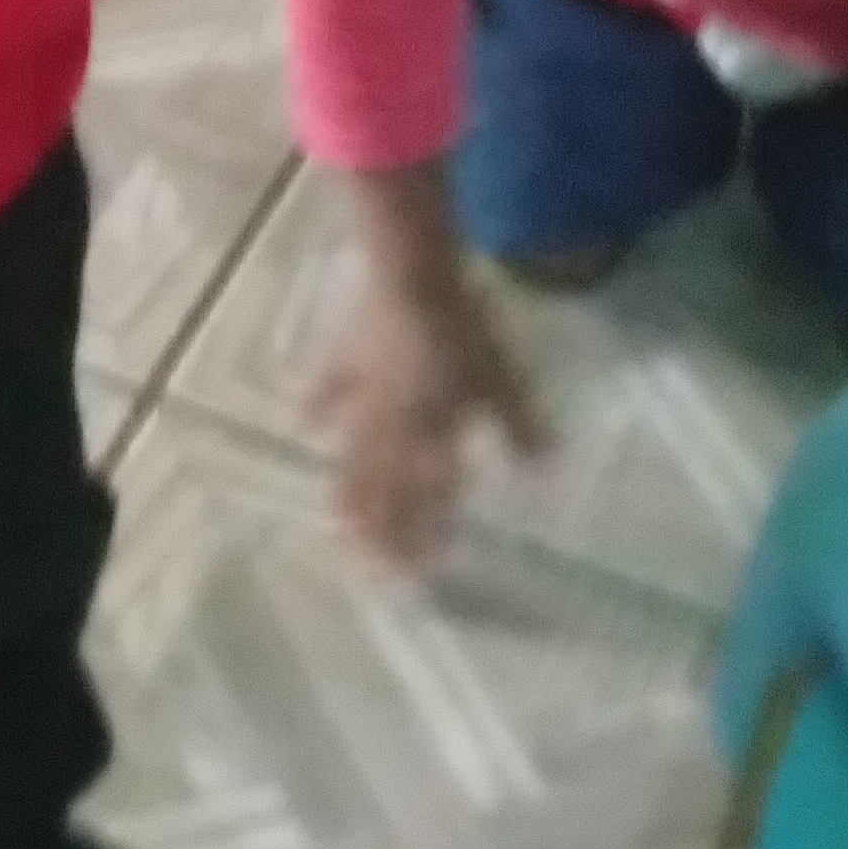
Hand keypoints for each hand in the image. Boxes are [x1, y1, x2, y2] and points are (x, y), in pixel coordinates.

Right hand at [316, 265, 551, 571]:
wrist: (411, 279)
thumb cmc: (463, 331)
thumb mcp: (502, 379)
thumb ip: (518, 427)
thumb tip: (541, 472)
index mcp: (432, 434)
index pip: (429, 497)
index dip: (427, 533)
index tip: (423, 569)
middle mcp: (393, 428)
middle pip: (384, 490)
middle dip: (381, 531)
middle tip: (372, 568)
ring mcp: (364, 398)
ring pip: (353, 458)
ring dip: (348, 494)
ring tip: (337, 527)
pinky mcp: (346, 361)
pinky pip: (329, 392)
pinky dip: (317, 408)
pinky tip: (306, 427)